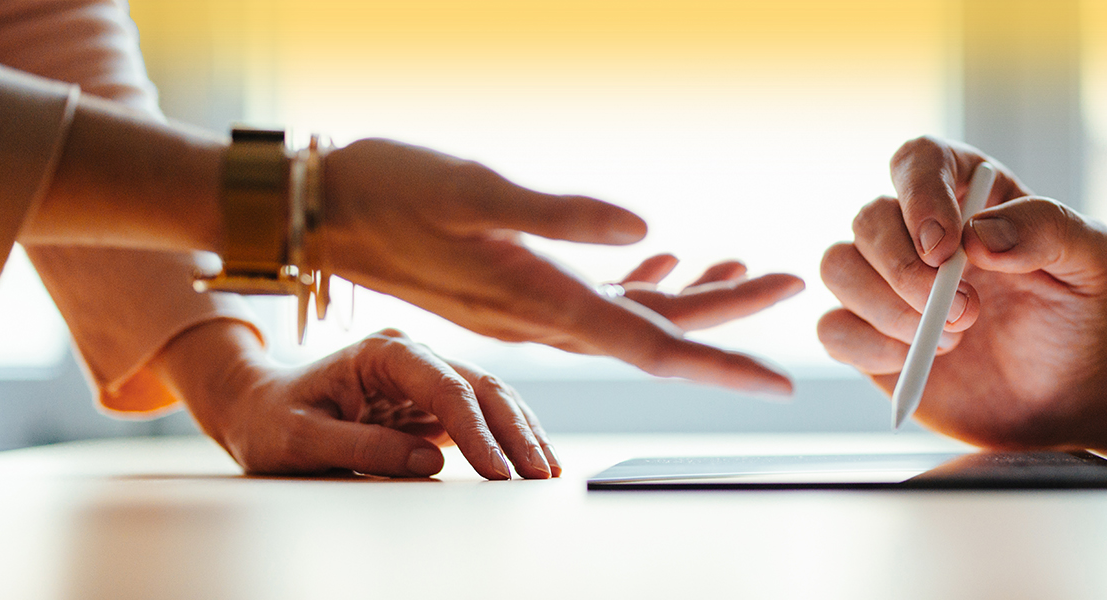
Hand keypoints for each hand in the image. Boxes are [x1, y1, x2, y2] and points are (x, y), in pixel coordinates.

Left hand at [163, 321, 556, 479]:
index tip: (498, 469)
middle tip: (539, 474)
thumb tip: (428, 460)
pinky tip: (529, 460)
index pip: (445, 386)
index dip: (477, 429)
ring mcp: (425, 376)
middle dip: (515, 431)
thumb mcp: (302, 439)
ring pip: (491, 397)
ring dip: (521, 433)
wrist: (257, 407)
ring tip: (546, 471)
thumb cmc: (271, 419)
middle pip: (481, 386)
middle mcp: (411, 355)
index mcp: (381, 352)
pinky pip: (481, 415)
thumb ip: (364, 447)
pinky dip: (507, 437)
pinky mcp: (430, 402)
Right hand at [316, 139, 794, 393]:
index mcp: (543, 301)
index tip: (778, 380)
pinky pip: (594, 298)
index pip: (653, 345)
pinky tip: (666, 260)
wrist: (319, 209)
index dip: (722, 362)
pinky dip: (640, 282)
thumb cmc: (391, 189)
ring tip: (743, 271)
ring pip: (630, 316)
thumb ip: (564, 215)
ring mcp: (528, 307)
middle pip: (656, 332)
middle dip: (729, 314)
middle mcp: (541, 318)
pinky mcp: (514, 287)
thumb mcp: (478, 190)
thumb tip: (647, 230)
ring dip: (692, 298)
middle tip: (787, 282)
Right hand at [817, 136, 1106, 452]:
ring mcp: (885, 280)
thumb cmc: (1076, 314)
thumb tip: (980, 235)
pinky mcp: (867, 332)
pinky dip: (869, 346)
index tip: (945, 248)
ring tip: (952, 340)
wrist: (1063, 390)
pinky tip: (916, 360)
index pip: (919, 161)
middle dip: (908, 272)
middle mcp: (916, 228)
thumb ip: (1049, 229)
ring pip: (838, 267)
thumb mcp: (1094, 261)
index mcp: (967, 192)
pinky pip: (832, 328)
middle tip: (966, 314)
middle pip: (869, 219)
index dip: (920, 196)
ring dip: (887, 309)